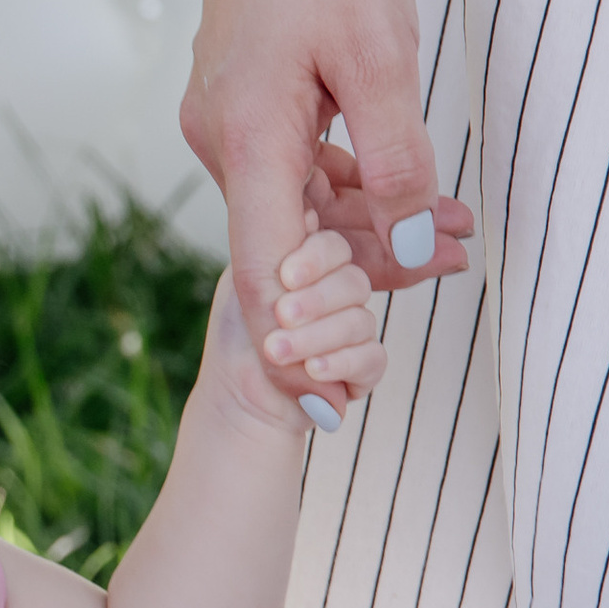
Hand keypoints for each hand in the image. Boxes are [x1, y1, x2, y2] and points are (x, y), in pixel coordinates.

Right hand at [181, 0, 461, 415]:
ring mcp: (230, 128)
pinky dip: (352, 189)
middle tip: (455, 267)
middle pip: (294, 247)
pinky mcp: (247, 109)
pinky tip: (411, 192)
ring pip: (303, 210)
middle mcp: (223, 145)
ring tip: (457, 231)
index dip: (301, 346)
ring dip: (373, 228)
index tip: (331, 404)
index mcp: (248, 141)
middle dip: (370, 274)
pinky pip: (300, 173)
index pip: (268, 275)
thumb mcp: (382, 56)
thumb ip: (397, 157)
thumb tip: (411, 239)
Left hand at [203, 214, 390, 430]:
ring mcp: (355, 328)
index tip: (286, 277)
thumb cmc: (236, 337)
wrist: (235, 398)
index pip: (335, 248)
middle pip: (354, 281)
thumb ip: (275, 247)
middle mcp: (338, 293)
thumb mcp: (245, 283)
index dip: (316, 259)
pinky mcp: (364, 367)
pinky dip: (340, 363)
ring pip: (361, 320)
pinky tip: (312, 370)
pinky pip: (372, 358)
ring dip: (316, 337)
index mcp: (314, 265)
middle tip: (281, 316)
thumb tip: (307, 209)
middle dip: (315, 302)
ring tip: (276, 351)